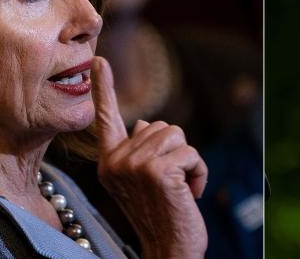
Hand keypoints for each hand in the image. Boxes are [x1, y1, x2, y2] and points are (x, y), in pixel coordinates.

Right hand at [92, 56, 207, 258]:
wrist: (168, 250)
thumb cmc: (160, 215)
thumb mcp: (142, 182)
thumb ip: (139, 152)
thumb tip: (142, 124)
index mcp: (109, 162)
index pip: (106, 119)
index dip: (104, 88)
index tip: (99, 60)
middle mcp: (116, 162)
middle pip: (160, 126)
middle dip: (175, 152)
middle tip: (169, 186)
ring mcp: (134, 166)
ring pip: (177, 136)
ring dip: (189, 163)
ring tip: (179, 190)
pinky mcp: (157, 171)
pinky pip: (192, 153)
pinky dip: (200, 173)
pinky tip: (190, 194)